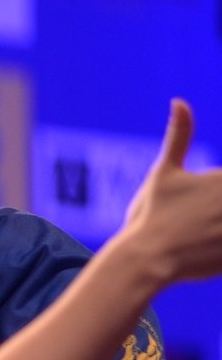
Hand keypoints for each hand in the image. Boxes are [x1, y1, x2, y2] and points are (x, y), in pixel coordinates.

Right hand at [119, 99, 221, 282]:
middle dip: (216, 211)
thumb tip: (179, 100)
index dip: (214, 194)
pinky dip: (219, 248)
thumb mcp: (164, 173)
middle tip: (197, 218)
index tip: (201, 203)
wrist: (144, 260)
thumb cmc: (151, 215)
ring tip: (203, 233)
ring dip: (217, 225)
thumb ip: (178, 136)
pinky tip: (208, 250)